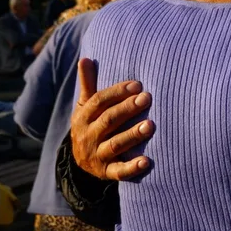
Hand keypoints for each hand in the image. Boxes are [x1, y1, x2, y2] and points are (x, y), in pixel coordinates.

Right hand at [70, 58, 155, 180]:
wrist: (80, 161)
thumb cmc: (90, 125)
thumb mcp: (85, 107)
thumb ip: (89, 85)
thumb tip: (86, 58)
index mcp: (83, 117)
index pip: (99, 102)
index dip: (117, 92)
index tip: (137, 85)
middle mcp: (88, 136)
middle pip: (108, 121)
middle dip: (127, 109)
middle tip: (147, 98)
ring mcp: (96, 155)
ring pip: (114, 144)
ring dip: (132, 135)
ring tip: (150, 126)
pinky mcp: (105, 172)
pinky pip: (118, 171)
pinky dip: (132, 168)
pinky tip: (147, 162)